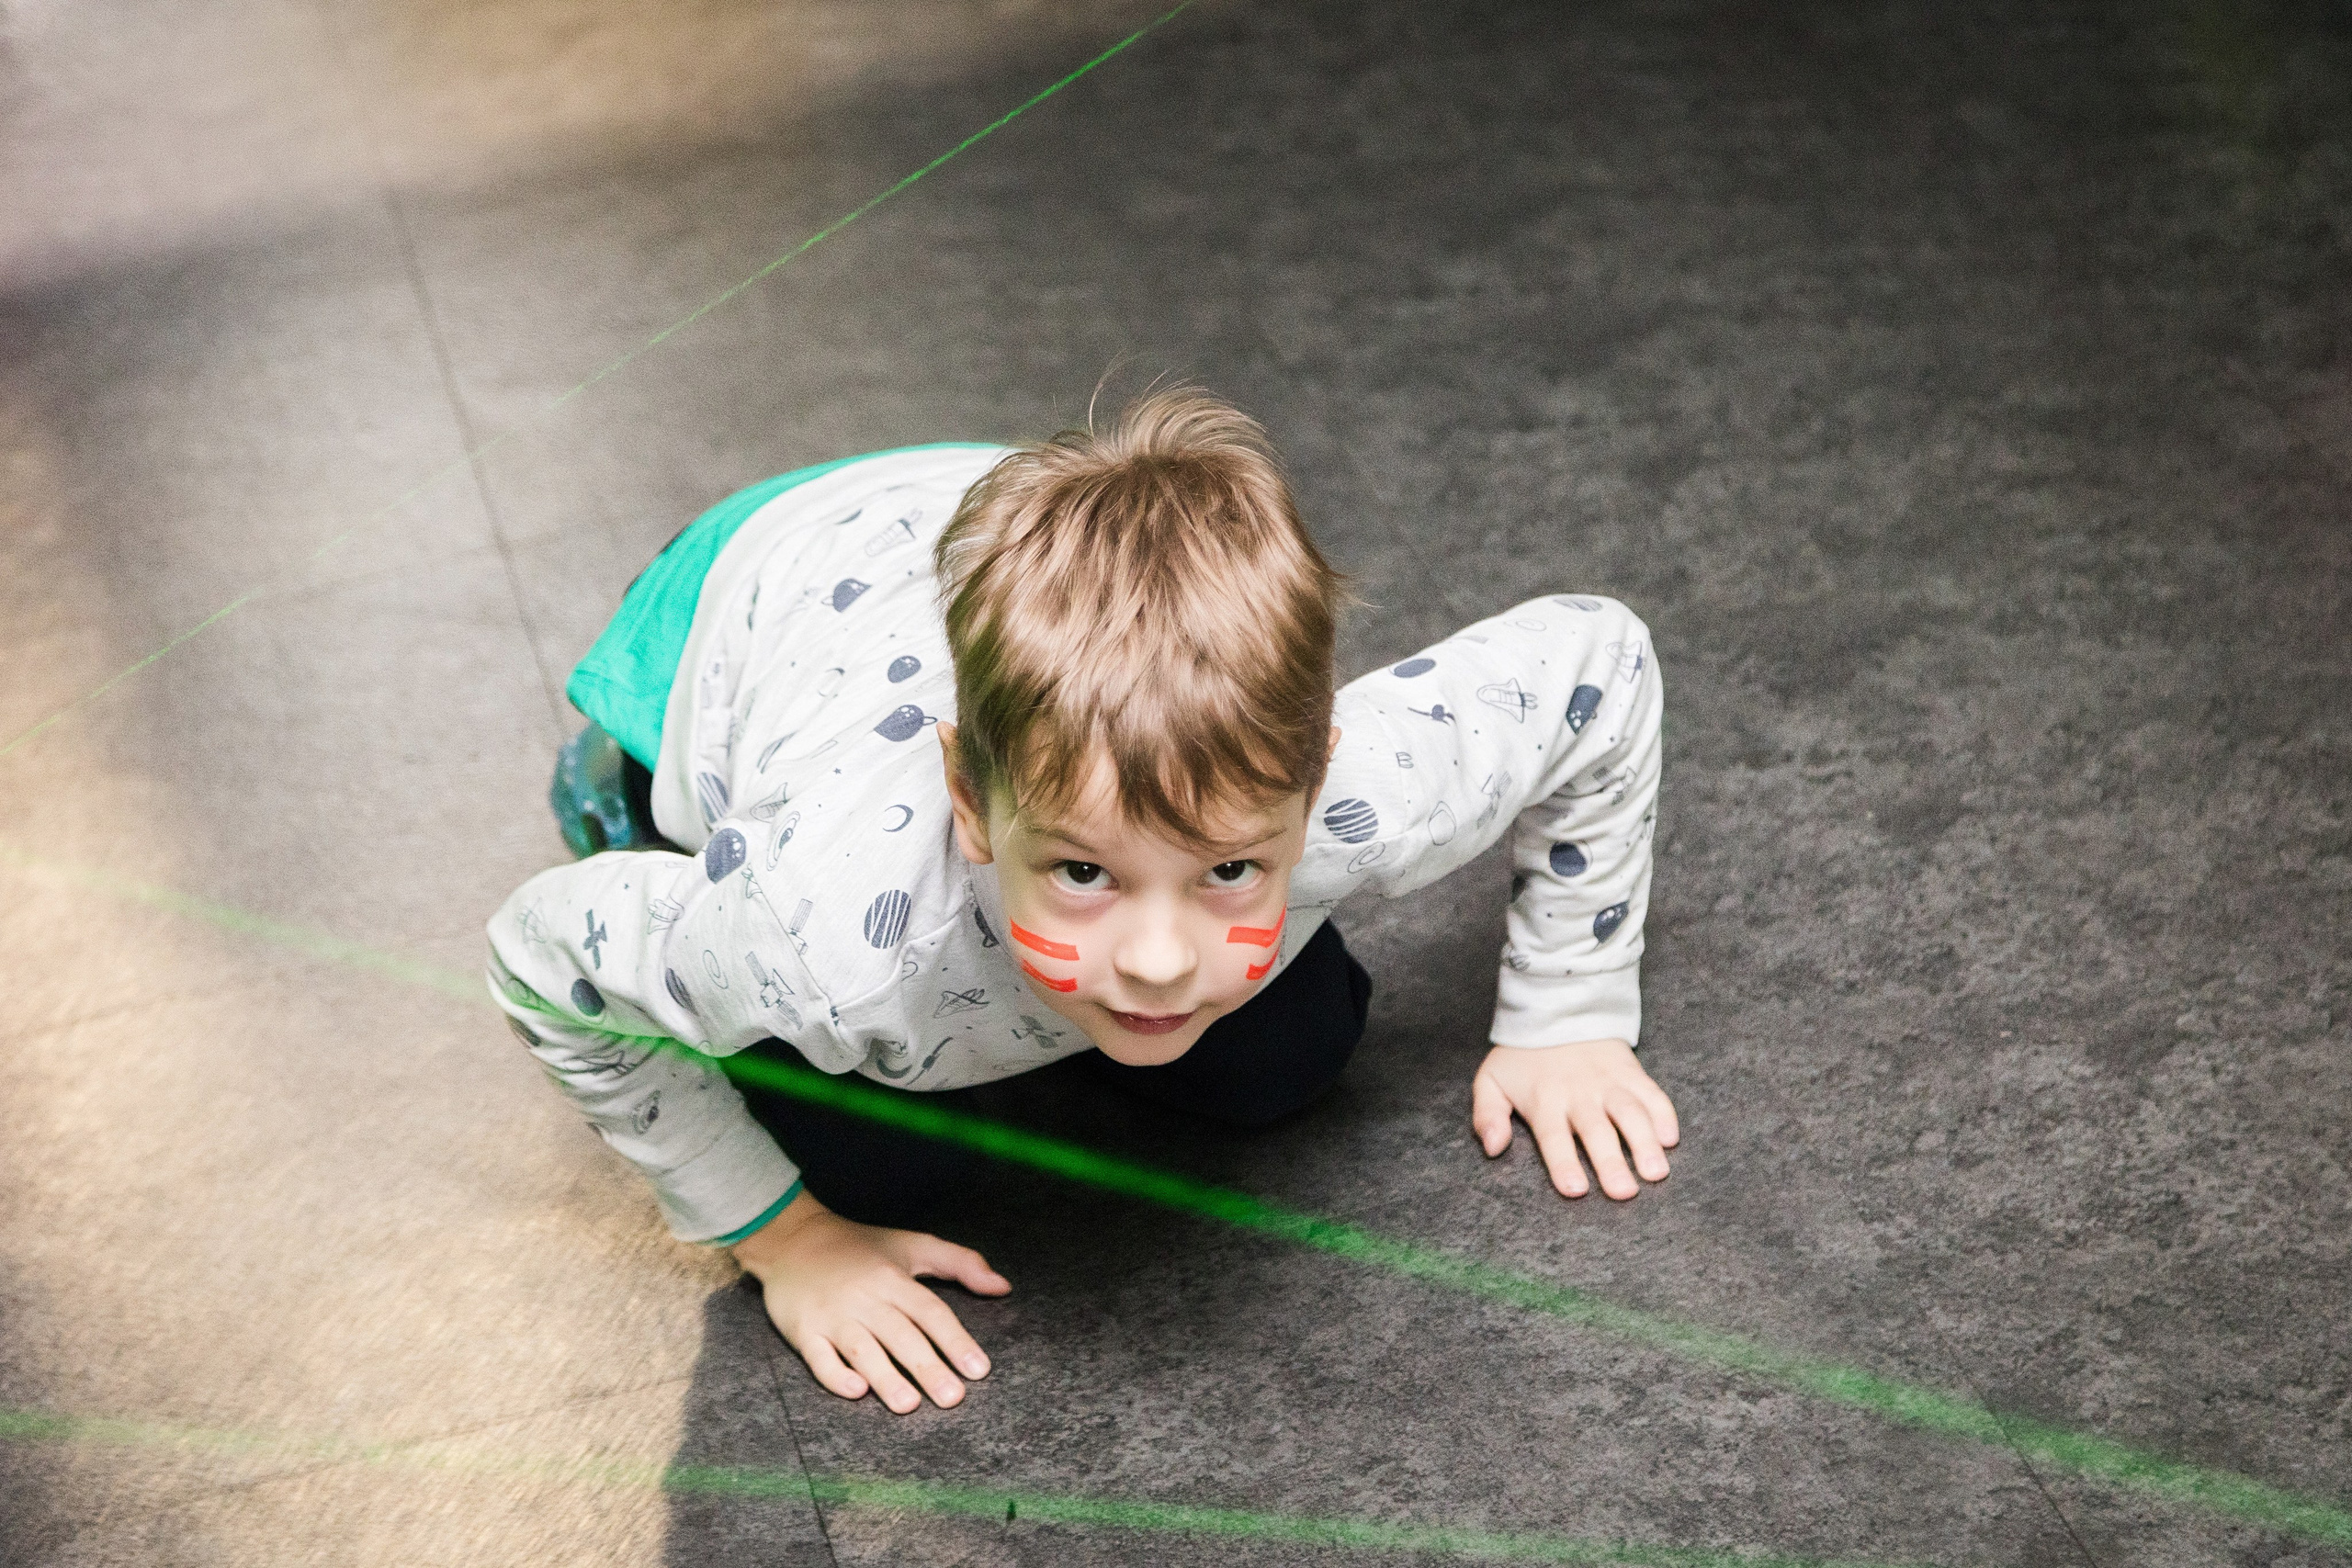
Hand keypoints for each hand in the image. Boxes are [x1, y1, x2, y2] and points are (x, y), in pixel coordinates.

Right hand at [731, 1189, 1009, 1412]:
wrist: (793, 1238)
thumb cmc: (860, 1247)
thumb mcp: (913, 1245)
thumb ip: (961, 1263)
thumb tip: (1003, 1286)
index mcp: (894, 1279)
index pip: (931, 1312)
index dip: (955, 1341)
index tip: (979, 1369)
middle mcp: (866, 1298)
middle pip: (901, 1335)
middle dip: (928, 1367)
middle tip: (953, 1398)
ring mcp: (832, 1315)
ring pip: (862, 1349)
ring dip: (886, 1377)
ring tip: (910, 1404)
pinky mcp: (803, 1330)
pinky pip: (818, 1357)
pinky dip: (835, 1375)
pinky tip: (856, 1391)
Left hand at [1471, 1038, 1678, 1199]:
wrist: (1556, 1009)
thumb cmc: (1522, 1058)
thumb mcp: (1491, 1081)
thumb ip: (1487, 1116)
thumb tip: (1493, 1148)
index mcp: (1544, 1100)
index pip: (1553, 1137)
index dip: (1564, 1164)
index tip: (1575, 1191)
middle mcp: (1579, 1093)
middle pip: (1597, 1130)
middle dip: (1611, 1163)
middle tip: (1625, 1193)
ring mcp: (1609, 1082)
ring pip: (1630, 1112)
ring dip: (1644, 1143)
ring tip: (1656, 1173)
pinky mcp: (1631, 1071)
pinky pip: (1652, 1093)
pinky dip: (1664, 1114)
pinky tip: (1670, 1139)